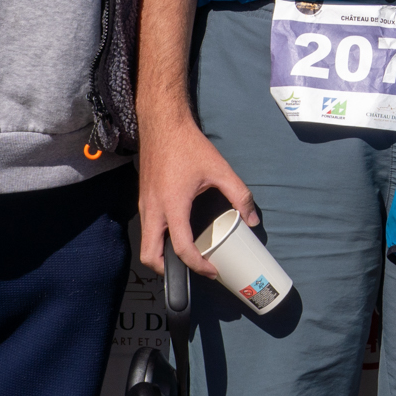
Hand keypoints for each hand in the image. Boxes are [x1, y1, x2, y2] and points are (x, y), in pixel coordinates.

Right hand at [136, 105, 258, 278]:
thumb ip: (239, 195)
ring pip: (145, 243)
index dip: (197, 265)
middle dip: (168, 271)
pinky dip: (157, 240)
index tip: (212, 271)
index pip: (181, 248)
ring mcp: (144, 205)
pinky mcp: (142, 200)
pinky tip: (177, 234)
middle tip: (191, 270)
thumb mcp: (219, 169)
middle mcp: (153, 210)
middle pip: (150, 256)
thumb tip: (252, 219)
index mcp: (172, 205)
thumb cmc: (189, 146)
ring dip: (161, 256)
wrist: (162, 124)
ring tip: (186, 256)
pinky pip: (147, 229)